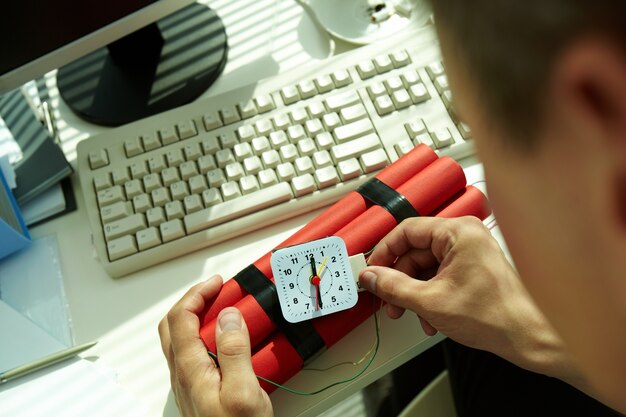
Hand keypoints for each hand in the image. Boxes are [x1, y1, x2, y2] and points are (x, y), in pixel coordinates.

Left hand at [158, 275, 272, 416]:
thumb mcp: (243, 393)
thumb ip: (234, 351)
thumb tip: (227, 316)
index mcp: (190, 370)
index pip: (181, 318)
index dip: (196, 294)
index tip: (218, 284)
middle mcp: (183, 374)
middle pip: (174, 325)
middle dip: (194, 301)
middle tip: (217, 291)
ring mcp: (189, 382)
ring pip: (182, 338)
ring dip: (199, 317)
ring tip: (225, 310)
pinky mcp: (200, 389)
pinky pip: (195, 353)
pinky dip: (206, 335)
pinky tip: (228, 339)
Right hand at [359, 216, 570, 376]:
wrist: (530, 338)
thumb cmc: (497, 315)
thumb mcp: (430, 302)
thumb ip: (393, 287)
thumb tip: (371, 277)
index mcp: (458, 232)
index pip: (406, 231)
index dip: (384, 253)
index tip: (372, 270)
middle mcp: (465, 237)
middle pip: (415, 251)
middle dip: (399, 280)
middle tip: (387, 299)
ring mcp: (470, 253)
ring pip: (426, 267)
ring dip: (414, 293)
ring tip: (410, 314)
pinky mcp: (473, 269)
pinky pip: (440, 276)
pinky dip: (429, 296)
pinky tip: (429, 318)